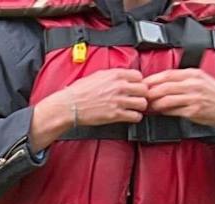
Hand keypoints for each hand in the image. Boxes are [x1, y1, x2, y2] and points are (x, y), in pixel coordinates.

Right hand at [29, 69, 147, 150]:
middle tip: (137, 98)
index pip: (139, 76)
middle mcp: (120, 87)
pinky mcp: (116, 115)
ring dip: (140, 106)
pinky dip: (135, 117)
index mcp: (115, 75)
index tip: (135, 87)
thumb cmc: (79, 91)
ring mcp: (119, 101)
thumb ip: (113, 75)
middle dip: (141, 94)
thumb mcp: (97, 75)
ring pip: (142, 103)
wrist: (70, 105)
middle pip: (144, 89)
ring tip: (135, 108)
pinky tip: (130, 116)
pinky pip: (136, 116)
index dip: (138, 82)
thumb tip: (121, 77)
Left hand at [144, 69, 214, 140]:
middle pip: (164, 86)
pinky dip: (164, 112)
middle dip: (150, 92)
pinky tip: (159, 113)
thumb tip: (164, 83)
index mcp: (193, 74)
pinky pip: (173, 111)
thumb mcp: (201, 80)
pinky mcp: (193, 111)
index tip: (143, 83)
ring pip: (166, 99)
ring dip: (154, 104)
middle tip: (141, 97)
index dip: (152, 79)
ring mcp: (193, 98)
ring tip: (148, 106)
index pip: (167, 74)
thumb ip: (184, 80)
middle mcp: (192, 84)